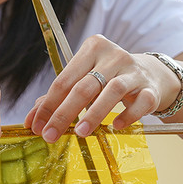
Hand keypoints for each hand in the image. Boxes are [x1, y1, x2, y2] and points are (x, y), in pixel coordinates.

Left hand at [24, 35, 176, 141]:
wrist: (151, 75)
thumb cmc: (109, 78)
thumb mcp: (84, 81)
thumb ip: (58, 98)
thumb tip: (32, 120)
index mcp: (92, 48)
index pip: (64, 79)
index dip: (49, 104)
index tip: (37, 127)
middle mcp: (113, 55)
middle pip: (84, 85)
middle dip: (64, 113)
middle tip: (51, 135)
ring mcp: (133, 71)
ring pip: (112, 91)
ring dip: (94, 114)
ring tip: (81, 133)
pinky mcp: (150, 88)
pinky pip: (140, 103)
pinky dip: (128, 115)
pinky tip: (115, 127)